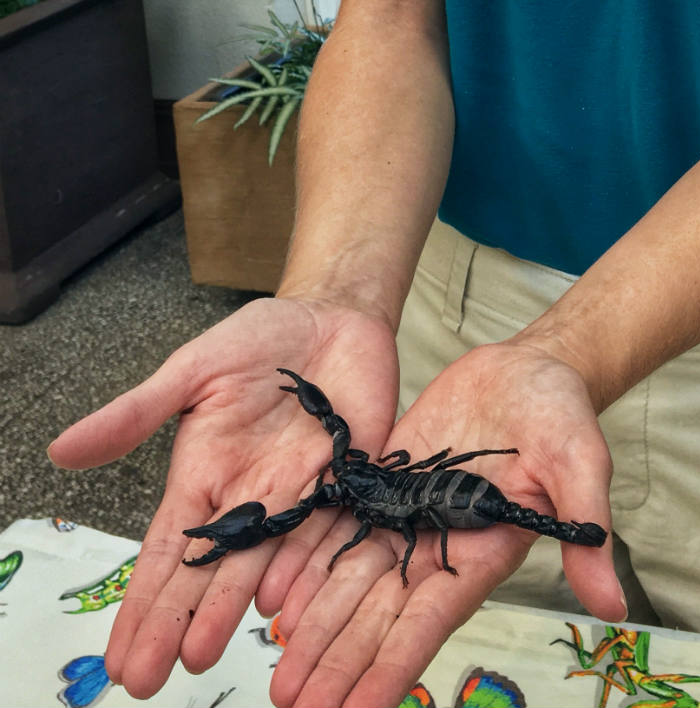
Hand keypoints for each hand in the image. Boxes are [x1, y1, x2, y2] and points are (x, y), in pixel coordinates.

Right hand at [47, 295, 399, 700]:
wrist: (333, 315)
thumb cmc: (259, 339)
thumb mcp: (192, 370)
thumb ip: (138, 413)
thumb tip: (61, 449)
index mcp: (206, 477)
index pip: (169, 551)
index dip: (144, 603)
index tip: (119, 659)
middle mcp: (251, 498)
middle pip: (213, 571)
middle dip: (182, 622)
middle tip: (153, 676)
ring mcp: (301, 494)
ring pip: (267, 562)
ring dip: (238, 608)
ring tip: (206, 650)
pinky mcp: (351, 480)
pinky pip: (329, 530)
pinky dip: (309, 568)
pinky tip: (288, 606)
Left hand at [268, 338, 624, 707]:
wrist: (529, 368)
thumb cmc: (563, 415)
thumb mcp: (582, 464)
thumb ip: (587, 530)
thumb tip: (614, 604)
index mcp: (484, 552)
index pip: (429, 620)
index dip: (392, 664)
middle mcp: (440, 545)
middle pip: (379, 615)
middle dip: (338, 661)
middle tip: (295, 702)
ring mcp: (410, 517)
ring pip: (352, 582)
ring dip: (317, 628)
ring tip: (280, 673)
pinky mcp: (389, 484)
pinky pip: (343, 530)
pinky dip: (310, 565)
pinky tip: (278, 599)